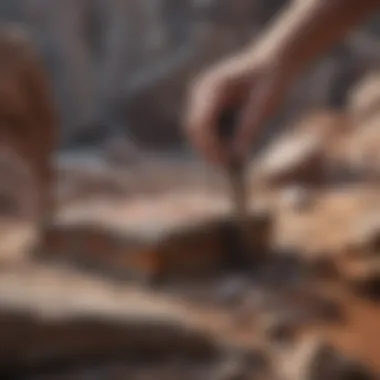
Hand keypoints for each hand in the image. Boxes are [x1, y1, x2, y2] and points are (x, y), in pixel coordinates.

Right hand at [184, 51, 292, 166]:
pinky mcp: (209, 106)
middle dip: (209, 151)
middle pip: (195, 130)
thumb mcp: (265, 103)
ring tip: (232, 163)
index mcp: (213, 87)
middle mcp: (202, 91)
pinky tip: (232, 151)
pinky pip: (207, 129)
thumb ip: (249, 128)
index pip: (200, 123)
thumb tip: (238, 156)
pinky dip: (217, 142)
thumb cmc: (272, 78)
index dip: (210, 146)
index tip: (226, 163)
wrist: (274, 61)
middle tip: (228, 169)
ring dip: (212, 148)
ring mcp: (202, 98)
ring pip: (198, 132)